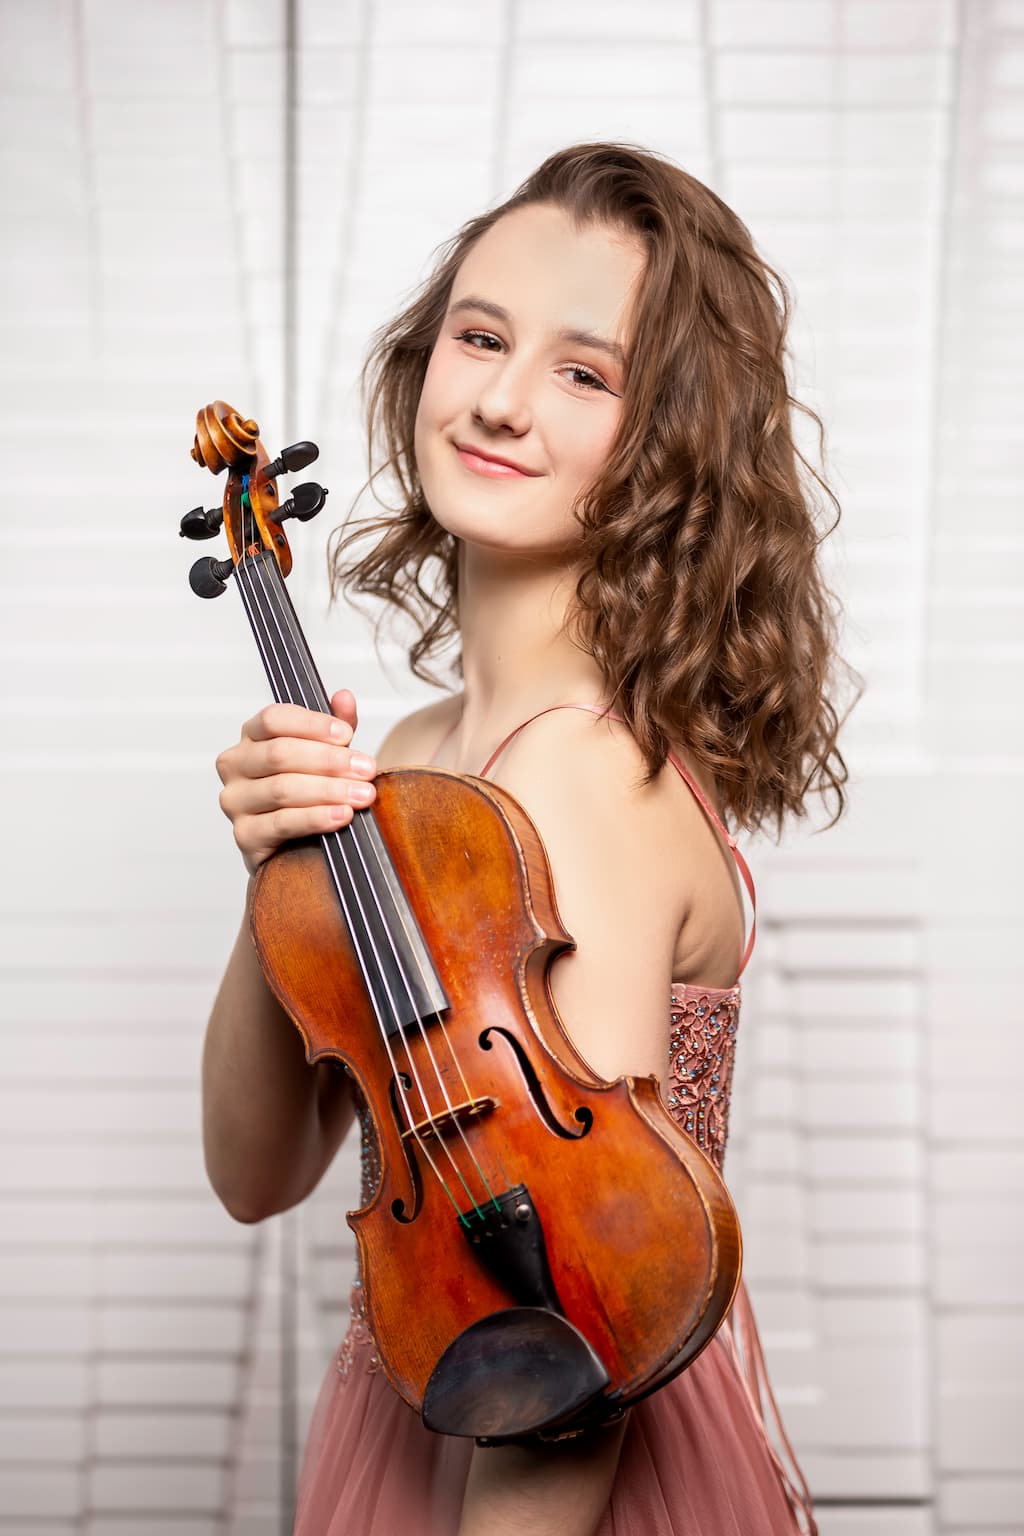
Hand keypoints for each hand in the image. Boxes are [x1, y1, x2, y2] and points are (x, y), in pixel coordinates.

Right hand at [215, 688, 376, 874]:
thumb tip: (344, 697)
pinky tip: (341, 815)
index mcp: (252, 736)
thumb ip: (336, 726)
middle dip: (329, 761)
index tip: (346, 735)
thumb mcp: (326, 753)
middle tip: (366, 770)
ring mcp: (235, 800)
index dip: (312, 724)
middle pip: (280, 754)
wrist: (296, 844)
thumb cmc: (307, 791)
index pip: (273, 719)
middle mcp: (236, 764)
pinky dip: (316, 818)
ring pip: (282, 789)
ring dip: (329, 791)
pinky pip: (282, 823)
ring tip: (362, 795)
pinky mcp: (245, 835)